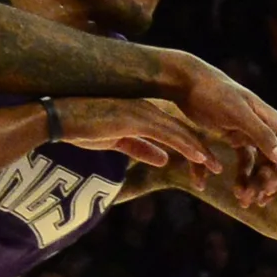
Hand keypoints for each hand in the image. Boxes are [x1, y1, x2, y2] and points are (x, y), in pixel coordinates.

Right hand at [58, 96, 213, 180]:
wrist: (57, 118)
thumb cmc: (82, 128)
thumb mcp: (117, 142)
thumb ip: (141, 148)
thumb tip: (164, 159)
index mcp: (143, 114)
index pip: (174, 131)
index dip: (192, 146)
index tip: (207, 161)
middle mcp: (147, 110)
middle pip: (182, 131)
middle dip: (202, 150)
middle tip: (218, 166)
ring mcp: (142, 113)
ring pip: (179, 133)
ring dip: (199, 151)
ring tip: (216, 166)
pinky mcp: (135, 119)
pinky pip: (167, 134)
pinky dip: (186, 146)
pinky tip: (199, 156)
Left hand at [171, 54, 276, 204]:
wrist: (187, 81)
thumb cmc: (213, 95)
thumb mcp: (238, 114)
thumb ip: (262, 135)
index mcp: (272, 123)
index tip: (266, 193)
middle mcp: (265, 129)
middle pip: (275, 165)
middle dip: (266, 185)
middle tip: (251, 202)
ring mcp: (250, 134)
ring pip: (259, 167)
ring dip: (253, 184)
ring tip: (240, 200)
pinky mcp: (234, 137)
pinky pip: (242, 162)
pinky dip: (239, 176)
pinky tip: (228, 188)